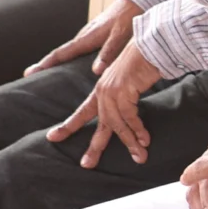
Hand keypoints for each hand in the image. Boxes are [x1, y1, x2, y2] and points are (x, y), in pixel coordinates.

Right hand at [29, 0, 138, 76]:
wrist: (134, 2)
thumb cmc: (128, 18)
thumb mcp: (120, 37)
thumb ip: (108, 53)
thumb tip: (95, 71)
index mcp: (86, 38)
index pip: (61, 53)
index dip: (45, 64)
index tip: (30, 73)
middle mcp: (83, 36)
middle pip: (60, 53)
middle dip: (44, 63)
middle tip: (28, 75)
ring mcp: (87, 35)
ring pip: (68, 50)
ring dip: (55, 61)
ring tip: (43, 74)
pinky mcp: (94, 36)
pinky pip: (76, 48)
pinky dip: (68, 57)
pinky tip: (69, 65)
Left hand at [47, 32, 167, 166]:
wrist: (154, 44)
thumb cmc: (145, 63)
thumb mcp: (131, 84)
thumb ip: (126, 99)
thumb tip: (129, 118)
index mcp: (102, 89)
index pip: (83, 111)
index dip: (68, 126)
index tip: (53, 137)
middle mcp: (103, 91)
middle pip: (98, 123)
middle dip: (94, 146)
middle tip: (86, 164)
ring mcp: (111, 90)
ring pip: (117, 124)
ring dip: (130, 142)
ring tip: (139, 157)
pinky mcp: (123, 89)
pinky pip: (130, 117)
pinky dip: (138, 130)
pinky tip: (145, 140)